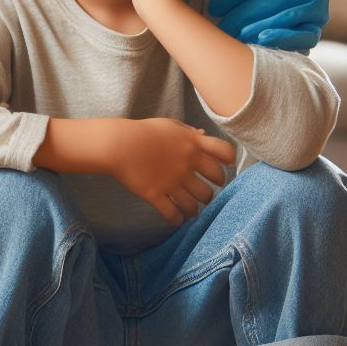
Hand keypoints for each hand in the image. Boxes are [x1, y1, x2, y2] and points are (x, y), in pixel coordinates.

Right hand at [109, 118, 235, 225]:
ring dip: (197, 207)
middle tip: (206, 190)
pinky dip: (178, 220)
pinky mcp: (157, 195)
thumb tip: (202, 135)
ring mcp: (173, 181)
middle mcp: (188, 164)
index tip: (224, 165)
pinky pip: (173, 214)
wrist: (117, 144)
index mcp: (193, 144)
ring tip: (192, 209)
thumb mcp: (169, 126)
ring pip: (197, 202)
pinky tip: (177, 220)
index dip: (229, 161)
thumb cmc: (142, 131)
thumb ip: (188, 132)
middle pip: (216, 182)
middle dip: (214, 187)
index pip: (225, 153)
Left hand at [207, 0, 329, 52]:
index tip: (213, 6)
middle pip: (272, 1)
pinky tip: (262, 40)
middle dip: (240, 15)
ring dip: (255, 28)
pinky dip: (284, 39)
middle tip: (219, 26)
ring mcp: (318, 7)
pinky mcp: (316, 28)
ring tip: (232, 35)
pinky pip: (304, 37)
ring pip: (283, 19)